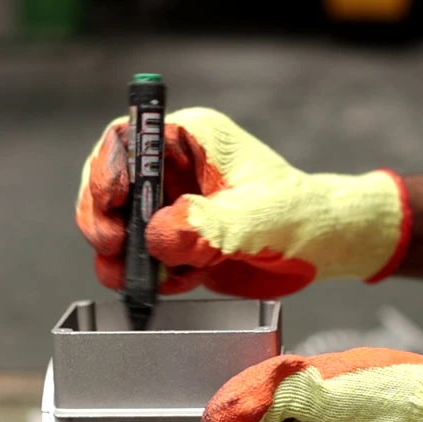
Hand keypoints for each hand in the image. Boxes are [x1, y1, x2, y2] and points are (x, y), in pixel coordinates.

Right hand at [75, 108, 410, 298]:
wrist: (320, 249)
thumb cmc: (299, 216)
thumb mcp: (258, 218)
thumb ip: (209, 225)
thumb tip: (159, 235)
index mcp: (189, 139)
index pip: (128, 140)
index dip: (108, 168)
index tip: (111, 202)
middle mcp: (172, 169)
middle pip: (109, 183)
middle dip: (102, 217)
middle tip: (114, 247)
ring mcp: (170, 206)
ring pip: (118, 225)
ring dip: (117, 255)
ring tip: (133, 278)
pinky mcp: (174, 241)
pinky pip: (139, 258)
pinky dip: (145, 275)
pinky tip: (176, 282)